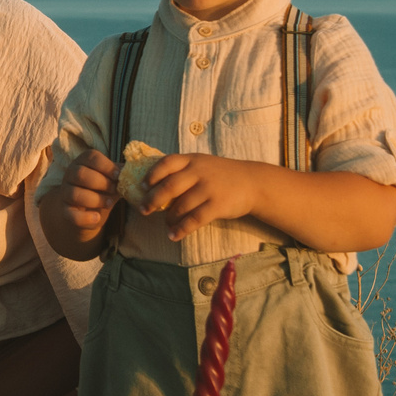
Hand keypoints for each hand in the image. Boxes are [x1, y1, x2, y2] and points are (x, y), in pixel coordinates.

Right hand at [46, 150, 120, 247]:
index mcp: (82, 162)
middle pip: (81, 174)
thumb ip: (119, 174)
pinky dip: (85, 218)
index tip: (118, 176)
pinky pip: (71, 214)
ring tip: (109, 203)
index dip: (106, 166)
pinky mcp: (65, 211)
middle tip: (115, 190)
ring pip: (75, 193)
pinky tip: (97, 218)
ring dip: (96, 199)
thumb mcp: (110, 179)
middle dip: (101, 182)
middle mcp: (70, 174)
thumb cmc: (101, 189)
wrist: (86, 210)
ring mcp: (65, 192)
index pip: (91, 157)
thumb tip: (132, 170)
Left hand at [140, 153, 265, 241]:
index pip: (167, 163)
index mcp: (193, 160)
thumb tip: (155, 185)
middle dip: (153, 199)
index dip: (152, 175)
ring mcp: (209, 188)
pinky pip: (194, 220)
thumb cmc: (222, 174)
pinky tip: (173, 235)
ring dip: (168, 218)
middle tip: (143, 210)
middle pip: (170, 186)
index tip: (142, 186)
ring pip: (181, 206)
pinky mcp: (217, 205)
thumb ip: (183, 170)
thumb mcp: (203, 163)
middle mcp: (199, 172)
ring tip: (165, 225)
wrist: (252, 182)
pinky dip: (181, 229)